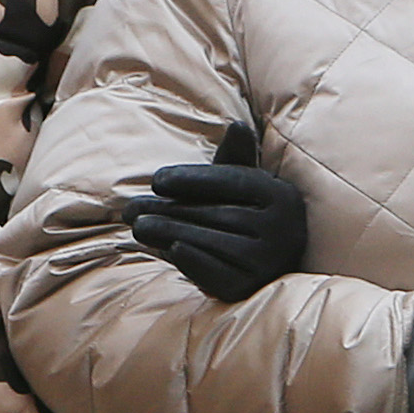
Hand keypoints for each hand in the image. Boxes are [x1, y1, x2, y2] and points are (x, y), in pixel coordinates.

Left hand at [133, 122, 308, 302]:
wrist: (269, 263)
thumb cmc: (249, 213)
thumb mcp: (244, 183)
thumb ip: (235, 157)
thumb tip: (239, 126)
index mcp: (281, 195)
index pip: (232, 181)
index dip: (192, 179)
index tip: (157, 180)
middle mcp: (282, 228)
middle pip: (215, 213)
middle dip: (168, 209)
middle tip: (131, 209)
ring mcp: (268, 261)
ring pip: (209, 241)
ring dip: (167, 234)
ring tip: (138, 227)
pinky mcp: (250, 287)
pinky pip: (214, 271)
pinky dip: (188, 260)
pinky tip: (166, 250)